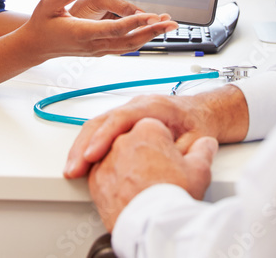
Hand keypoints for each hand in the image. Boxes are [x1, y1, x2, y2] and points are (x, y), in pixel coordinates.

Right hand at [23, 0, 176, 57]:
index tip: (150, 15)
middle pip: (128, 41)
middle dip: (151, 31)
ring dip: (150, 36)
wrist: (36, 45)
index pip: (113, 29)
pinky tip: (151, 31)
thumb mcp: (48, 3)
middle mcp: (92, 44)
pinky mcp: (100, 50)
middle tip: (171, 23)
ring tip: (167, 26)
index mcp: (81, 32)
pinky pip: (124, 47)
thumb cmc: (42, 23)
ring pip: (129, 46)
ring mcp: (97, 50)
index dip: (133, 22)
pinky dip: (140, 40)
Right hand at [64, 93, 219, 178]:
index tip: (92, 156)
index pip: (122, 117)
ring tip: (72, 170)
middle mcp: (137, 105)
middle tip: (73, 169)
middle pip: (102, 120)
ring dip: (81, 147)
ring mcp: (128, 111)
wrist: (203, 113)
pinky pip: (100, 131)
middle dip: (84, 145)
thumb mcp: (197, 139)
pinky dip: (88, 147)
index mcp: (154, 106)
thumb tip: (163, 166)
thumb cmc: (200, 124)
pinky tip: (81, 165)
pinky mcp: (123, 121)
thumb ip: (179, 151)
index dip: (104, 136)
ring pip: (97, 125)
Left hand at [88, 117, 217, 230]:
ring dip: (121, 162)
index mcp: (148, 127)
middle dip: (139, 150)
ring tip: (137, 180)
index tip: (166, 153)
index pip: (153, 128)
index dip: (162, 142)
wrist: (153, 223)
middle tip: (152, 168)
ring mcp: (106, 158)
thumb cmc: (175, 194)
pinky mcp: (96, 179)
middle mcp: (123, 138)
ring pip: (112, 154)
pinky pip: (102, 173)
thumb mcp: (199, 169)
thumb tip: (206, 145)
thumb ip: (202, 150)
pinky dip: (110, 178)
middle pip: (130, 139)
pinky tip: (122, 188)